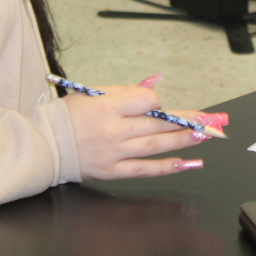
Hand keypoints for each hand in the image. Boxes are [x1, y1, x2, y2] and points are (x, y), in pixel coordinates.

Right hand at [64, 83, 207, 179]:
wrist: (43, 145)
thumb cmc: (67, 115)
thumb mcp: (93, 93)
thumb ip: (127, 90)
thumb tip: (155, 83)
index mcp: (107, 107)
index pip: (145, 102)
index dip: (156, 101)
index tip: (158, 103)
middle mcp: (113, 131)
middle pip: (157, 125)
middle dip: (188, 121)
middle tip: (212, 121)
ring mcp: (113, 153)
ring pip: (156, 146)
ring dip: (184, 141)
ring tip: (206, 136)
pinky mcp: (111, 171)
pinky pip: (144, 170)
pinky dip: (167, 167)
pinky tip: (187, 164)